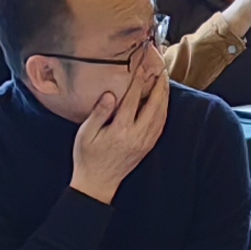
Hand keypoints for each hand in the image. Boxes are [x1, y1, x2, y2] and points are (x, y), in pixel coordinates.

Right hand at [67, 53, 174, 204]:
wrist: (98, 183)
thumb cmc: (87, 157)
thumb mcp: (86, 134)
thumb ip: (99, 113)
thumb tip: (110, 95)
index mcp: (121, 129)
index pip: (133, 99)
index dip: (139, 81)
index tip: (142, 67)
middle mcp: (138, 135)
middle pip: (154, 105)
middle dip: (159, 85)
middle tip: (161, 70)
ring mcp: (145, 141)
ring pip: (161, 115)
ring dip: (164, 96)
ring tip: (164, 81)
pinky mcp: (148, 146)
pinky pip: (161, 125)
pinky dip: (164, 111)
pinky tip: (163, 102)